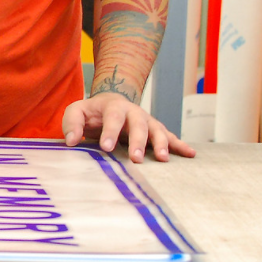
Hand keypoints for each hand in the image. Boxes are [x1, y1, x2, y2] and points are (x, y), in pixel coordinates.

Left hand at [62, 92, 195, 162]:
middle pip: (138, 125)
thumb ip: (72, 123)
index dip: (110, 131)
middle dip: (138, 141)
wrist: (111, 102)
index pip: (112, 117)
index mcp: (113, 106)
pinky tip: (191, 154)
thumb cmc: (92, 112)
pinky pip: (170, 137)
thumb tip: (70, 141)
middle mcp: (134, 112)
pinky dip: (180, 145)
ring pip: (157, 130)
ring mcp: (147, 121)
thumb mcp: (76, 111)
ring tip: (163, 159)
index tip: (106, 147)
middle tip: (136, 159)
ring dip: (161, 144)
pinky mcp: (156, 130)